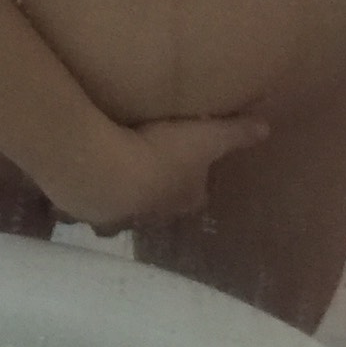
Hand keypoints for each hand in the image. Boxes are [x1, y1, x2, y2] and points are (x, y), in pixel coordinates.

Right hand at [45, 111, 270, 236]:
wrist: (106, 171)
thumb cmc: (163, 154)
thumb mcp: (207, 138)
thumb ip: (236, 132)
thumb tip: (266, 128)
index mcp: (183, 200)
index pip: (195, 196)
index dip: (194, 183)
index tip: (190, 164)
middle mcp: (152, 216)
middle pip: (158, 208)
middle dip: (155, 194)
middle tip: (149, 169)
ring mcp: (116, 218)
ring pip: (121, 211)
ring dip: (120, 198)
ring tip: (110, 174)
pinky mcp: (85, 211)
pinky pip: (87, 203)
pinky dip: (86, 194)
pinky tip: (79, 176)